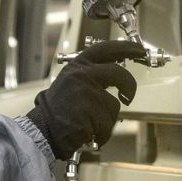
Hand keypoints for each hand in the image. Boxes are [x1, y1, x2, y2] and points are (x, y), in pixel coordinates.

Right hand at [26, 39, 144, 159]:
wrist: (42, 130)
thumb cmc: (55, 111)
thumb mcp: (69, 82)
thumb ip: (90, 75)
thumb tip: (114, 73)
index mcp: (78, 66)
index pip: (106, 49)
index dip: (126, 48)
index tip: (139, 49)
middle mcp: (83, 75)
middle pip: (120, 74)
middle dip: (129, 87)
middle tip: (127, 96)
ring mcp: (88, 93)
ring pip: (114, 105)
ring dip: (106, 119)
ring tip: (89, 123)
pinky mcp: (92, 112)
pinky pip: (108, 124)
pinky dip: (102, 132)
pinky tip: (88, 132)